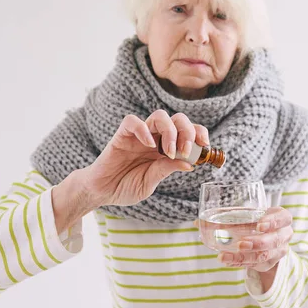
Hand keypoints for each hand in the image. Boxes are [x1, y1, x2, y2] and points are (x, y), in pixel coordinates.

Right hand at [80, 110, 209, 206]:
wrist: (102, 191)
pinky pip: (132, 121)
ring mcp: (139, 135)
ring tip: (169, 151)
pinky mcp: (122, 135)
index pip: (187, 132)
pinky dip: (143, 129)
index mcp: (165, 148)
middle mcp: (155, 138)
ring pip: (159, 116)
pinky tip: (148, 144)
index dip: (199, 134)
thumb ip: (166, 170)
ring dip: (170, 131)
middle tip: (186, 150)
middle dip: (188, 131)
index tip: (206, 146)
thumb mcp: (150, 182)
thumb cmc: (126, 187)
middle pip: (178, 119)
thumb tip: (190, 164)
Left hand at [218, 207, 292, 272]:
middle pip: (274, 240)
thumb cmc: (255, 220)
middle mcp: (284, 235)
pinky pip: (255, 265)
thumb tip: (198, 223)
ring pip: (263, 256)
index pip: (283, 218)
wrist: (265, 235)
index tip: (259, 225)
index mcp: (282, 218)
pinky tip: (226, 260)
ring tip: (225, 256)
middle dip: (257, 243)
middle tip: (240, 244)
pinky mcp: (269, 263)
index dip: (273, 221)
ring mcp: (278, 251)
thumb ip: (226, 216)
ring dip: (244, 257)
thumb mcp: (246, 215)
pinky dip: (239, 262)